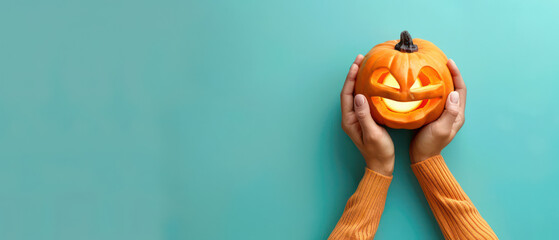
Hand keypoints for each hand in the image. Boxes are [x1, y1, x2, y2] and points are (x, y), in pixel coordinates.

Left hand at [341, 55, 394, 175]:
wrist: (381, 165)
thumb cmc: (378, 152)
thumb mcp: (372, 133)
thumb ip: (365, 115)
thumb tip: (359, 96)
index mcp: (349, 120)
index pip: (346, 94)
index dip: (350, 78)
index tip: (357, 64)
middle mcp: (350, 117)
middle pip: (349, 91)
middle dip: (354, 74)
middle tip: (361, 59)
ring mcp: (357, 118)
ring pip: (356, 94)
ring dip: (360, 79)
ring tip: (366, 66)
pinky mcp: (365, 119)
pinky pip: (363, 99)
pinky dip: (367, 88)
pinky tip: (374, 82)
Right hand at [410, 59, 466, 163]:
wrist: (422, 157)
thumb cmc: (430, 145)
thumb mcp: (440, 129)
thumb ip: (449, 113)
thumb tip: (454, 94)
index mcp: (457, 115)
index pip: (461, 90)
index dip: (456, 75)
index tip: (449, 62)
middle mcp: (453, 113)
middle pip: (455, 89)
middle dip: (450, 74)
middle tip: (441, 62)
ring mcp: (444, 114)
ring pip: (445, 93)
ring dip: (442, 80)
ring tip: (433, 69)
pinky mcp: (434, 116)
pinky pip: (436, 98)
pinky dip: (432, 89)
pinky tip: (424, 85)